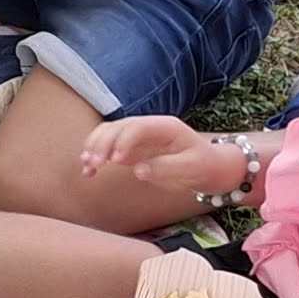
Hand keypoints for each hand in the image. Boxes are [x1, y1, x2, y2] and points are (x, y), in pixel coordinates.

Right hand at [75, 116, 238, 194]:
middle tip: (94, 165)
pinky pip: (108, 144)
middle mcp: (149, 127)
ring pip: (109, 133)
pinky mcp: (131, 147)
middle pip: (118, 127)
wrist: (211, 167)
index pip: (137, 127)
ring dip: (94, 147)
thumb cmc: (204, 166)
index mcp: (165, 127)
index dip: (123, 141)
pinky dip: (96, 153)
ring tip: (87, 168)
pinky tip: (88, 169)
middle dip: (103, 144)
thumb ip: (166, 168)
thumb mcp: (191, 169)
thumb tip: (138, 171)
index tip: (115, 162)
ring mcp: (138, 136)